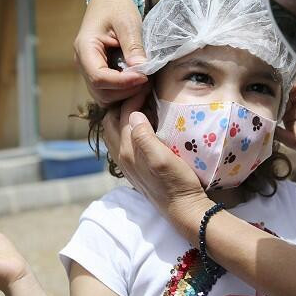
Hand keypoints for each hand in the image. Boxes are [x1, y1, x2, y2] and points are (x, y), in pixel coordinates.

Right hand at [73, 0, 148, 106]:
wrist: (110, 0)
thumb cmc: (117, 7)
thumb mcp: (128, 23)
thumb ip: (133, 46)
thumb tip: (141, 70)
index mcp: (85, 49)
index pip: (99, 77)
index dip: (122, 83)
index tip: (144, 77)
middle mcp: (83, 63)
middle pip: (101, 91)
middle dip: (126, 91)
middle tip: (148, 80)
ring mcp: (89, 70)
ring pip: (104, 96)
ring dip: (126, 95)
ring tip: (145, 81)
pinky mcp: (99, 74)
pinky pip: (109, 92)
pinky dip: (124, 93)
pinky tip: (139, 82)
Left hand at [102, 88, 211, 239]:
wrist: (184, 211)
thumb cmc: (177, 184)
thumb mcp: (163, 158)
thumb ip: (144, 137)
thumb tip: (133, 114)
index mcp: (127, 151)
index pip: (123, 115)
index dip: (134, 97)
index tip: (148, 85)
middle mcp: (123, 157)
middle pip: (111, 122)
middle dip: (122, 103)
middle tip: (141, 92)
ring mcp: (128, 164)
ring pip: (114, 132)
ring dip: (122, 116)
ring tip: (140, 104)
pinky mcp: (137, 169)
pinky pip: (123, 142)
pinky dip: (127, 128)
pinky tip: (143, 126)